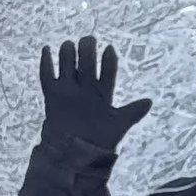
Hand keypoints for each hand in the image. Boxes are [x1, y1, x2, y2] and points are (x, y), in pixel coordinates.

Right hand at [39, 36, 152, 154]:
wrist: (76, 154)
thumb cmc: (100, 141)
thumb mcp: (118, 125)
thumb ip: (132, 112)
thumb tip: (149, 101)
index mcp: (104, 92)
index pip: (108, 70)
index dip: (108, 59)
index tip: (110, 48)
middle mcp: (87, 88)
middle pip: (86, 63)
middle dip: (87, 51)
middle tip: (88, 40)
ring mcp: (69, 90)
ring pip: (68, 65)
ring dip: (67, 54)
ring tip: (69, 45)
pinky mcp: (53, 95)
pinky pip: (48, 76)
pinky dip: (46, 63)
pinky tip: (47, 50)